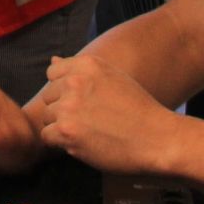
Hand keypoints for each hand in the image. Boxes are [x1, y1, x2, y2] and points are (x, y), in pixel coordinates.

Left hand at [29, 53, 180, 174]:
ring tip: (89, 132)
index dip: (64, 90)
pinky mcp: (66, 131)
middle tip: (90, 120)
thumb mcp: (112, 77)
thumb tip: (52, 60)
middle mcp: (74, 81)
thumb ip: (80, 70)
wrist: (157, 138)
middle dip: (62, 109)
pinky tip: (82, 143)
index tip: (83, 102)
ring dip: (62, 126)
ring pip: (47, 117)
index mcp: (86, 64)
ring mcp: (69, 106)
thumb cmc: (138, 109)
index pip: (53, 73)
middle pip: (48, 96)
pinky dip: (61, 143)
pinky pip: (47, 136)